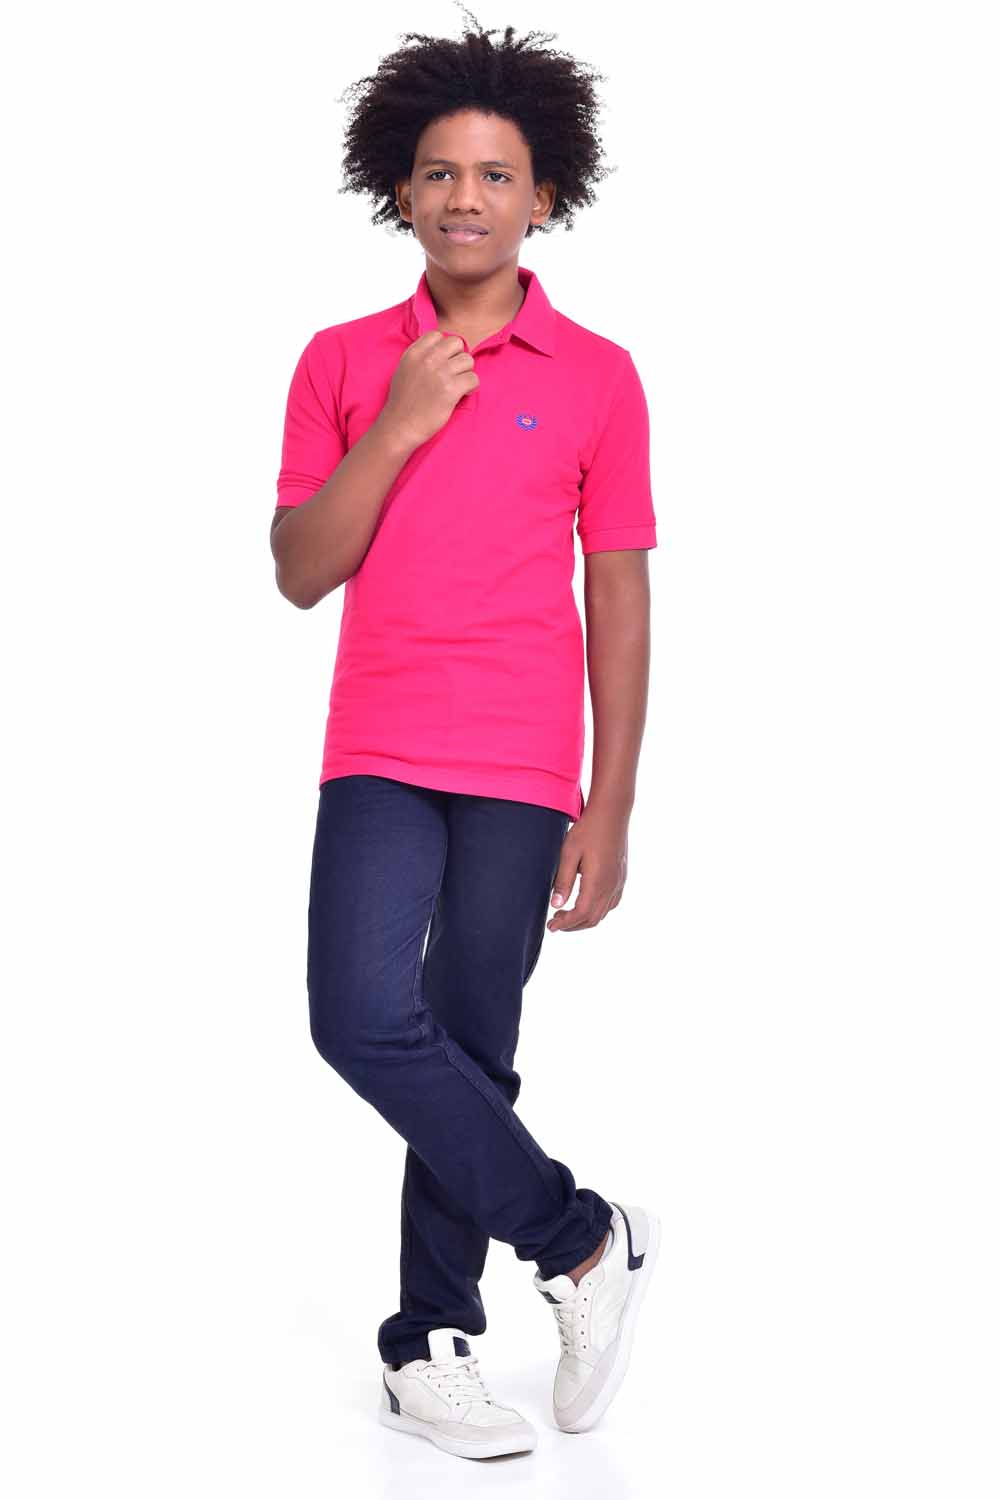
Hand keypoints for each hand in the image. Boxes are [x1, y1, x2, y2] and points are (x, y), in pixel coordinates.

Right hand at [379, 330, 479, 449]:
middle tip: (454, 374)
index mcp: (414, 353)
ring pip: (468, 360)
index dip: (444, 348)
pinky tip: (463, 394)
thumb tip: (439, 351)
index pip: (437, 335)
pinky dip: (472, 387)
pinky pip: (474, 379)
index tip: (443, 362)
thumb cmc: (402, 403)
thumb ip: (419, 357)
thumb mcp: (403, 370)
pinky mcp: (451, 389)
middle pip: (456, 343)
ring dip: (466, 373)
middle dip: (458, 358)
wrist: (400, 426)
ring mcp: (440, 373)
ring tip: (459, 385)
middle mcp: (427, 359)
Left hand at [547, 801, 628, 932]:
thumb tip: (556, 905)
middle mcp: (611, 887)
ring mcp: (619, 882)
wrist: (612, 813)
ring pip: (603, 913)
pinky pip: (611, 903)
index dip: (565, 924)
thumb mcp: (569, 853)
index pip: (580, 914)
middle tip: (555, 923)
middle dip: (573, 925)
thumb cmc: (588, 830)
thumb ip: (563, 881)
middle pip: (592, 918)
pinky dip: (598, 911)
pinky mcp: (621, 877)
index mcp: (597, 883)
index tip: (551, 926)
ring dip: (585, 919)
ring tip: (567, 916)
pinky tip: (587, 905)